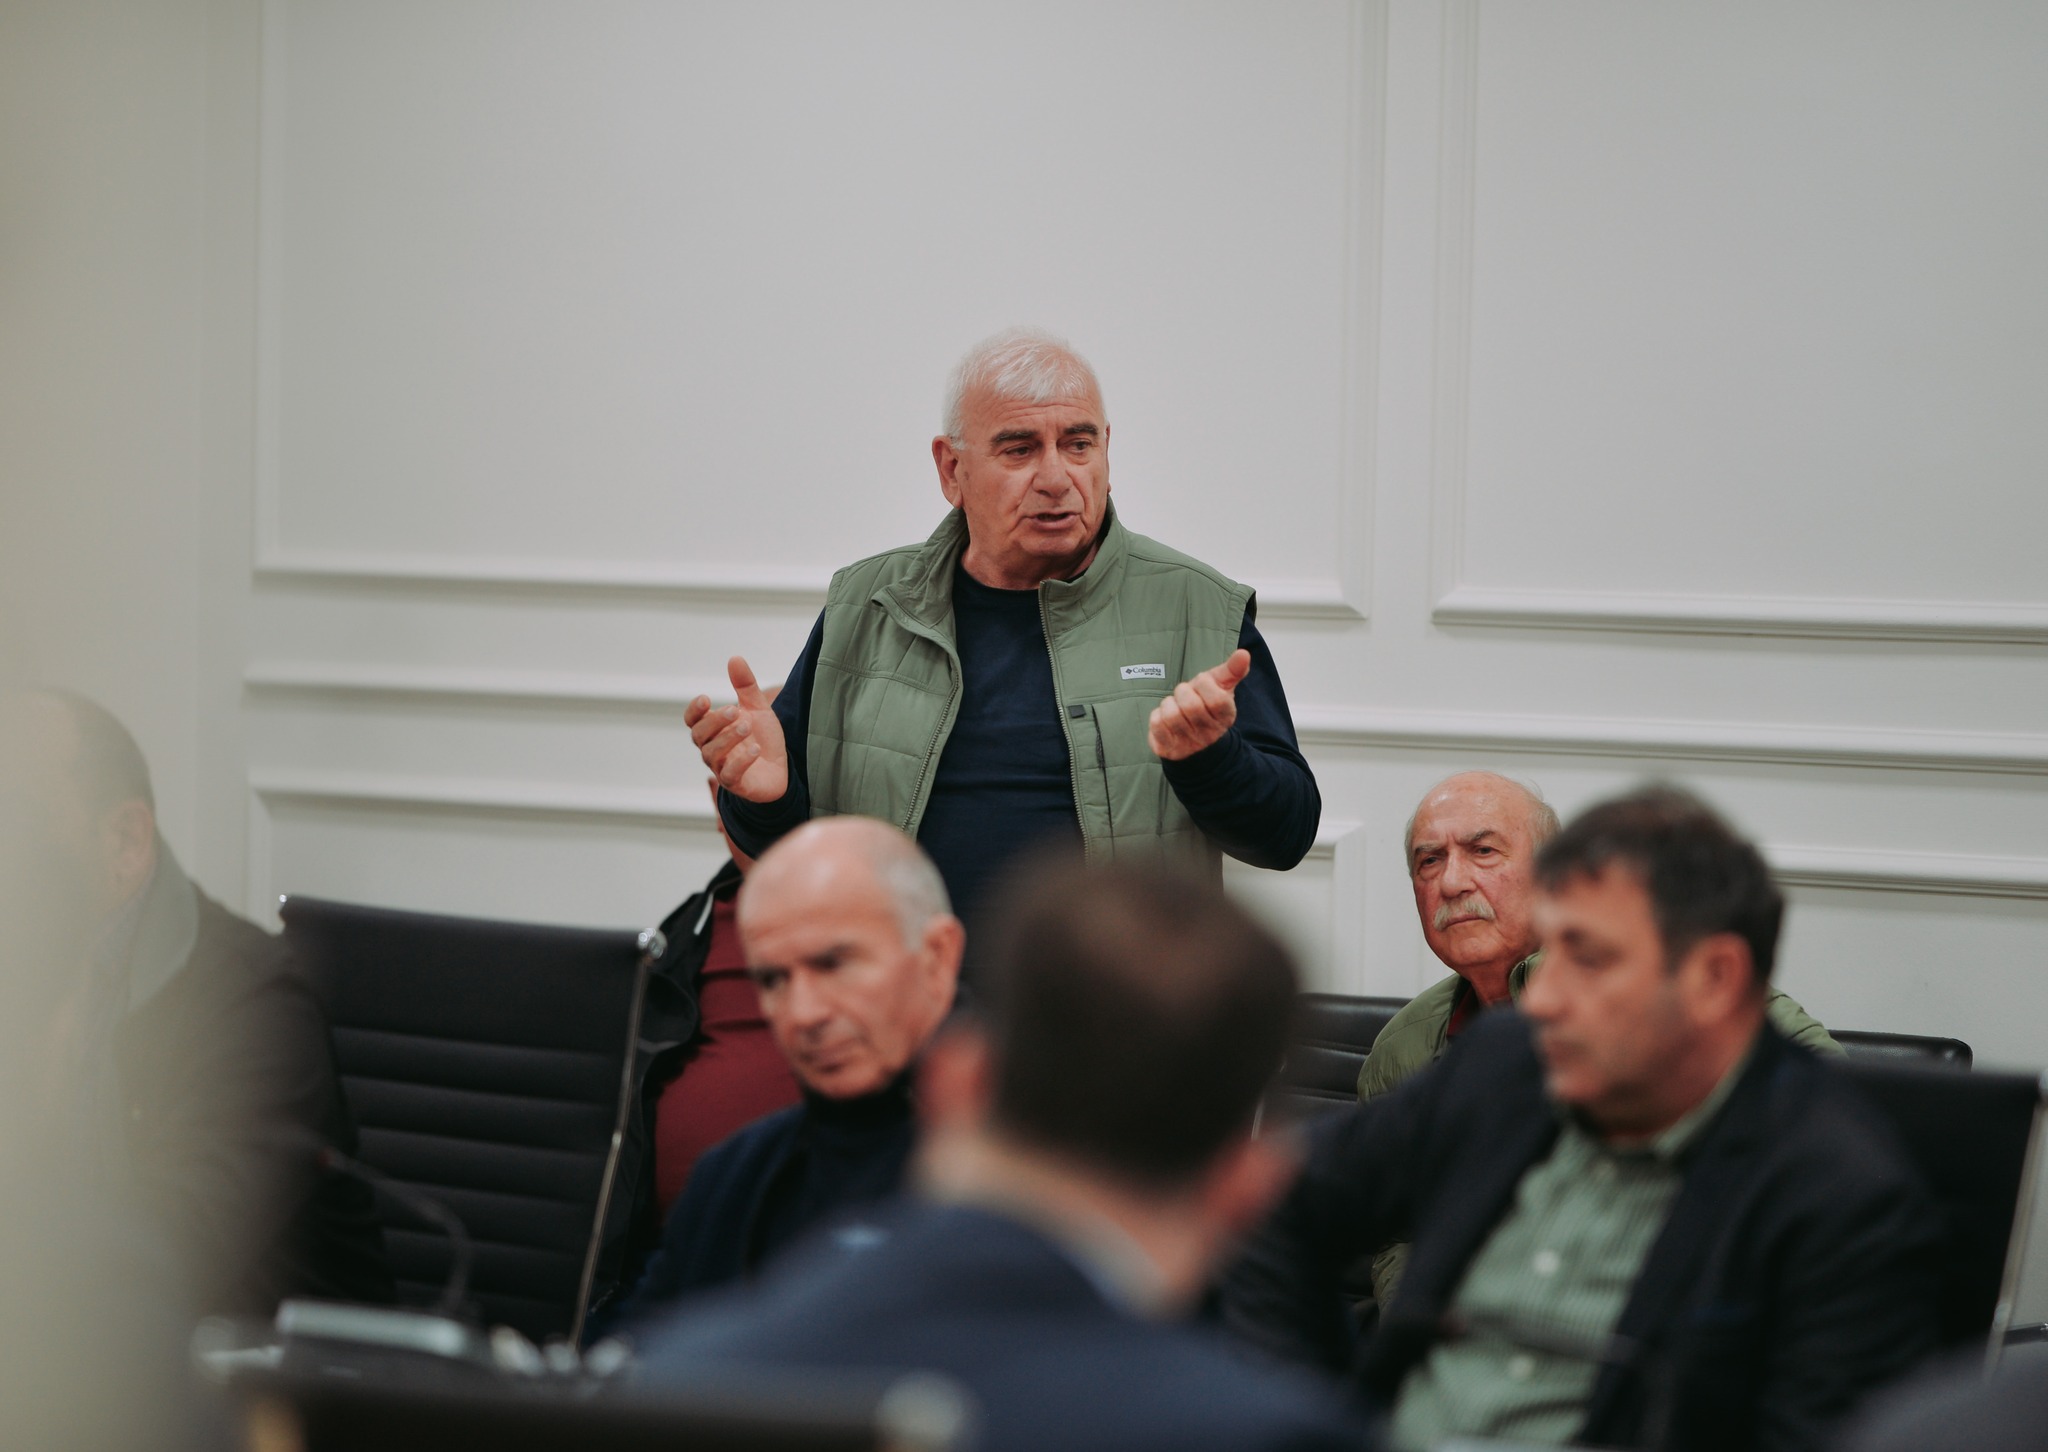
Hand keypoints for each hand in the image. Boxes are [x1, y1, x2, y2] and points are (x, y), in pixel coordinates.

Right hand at [684, 656, 788, 802]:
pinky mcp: (736, 783)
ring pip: (712, 754)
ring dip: (728, 738)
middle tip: (734, 710)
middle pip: (700, 735)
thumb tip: (734, 658)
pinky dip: (740, 761)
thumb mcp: (757, 709)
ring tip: (747, 726)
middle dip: (715, 722)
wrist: (783, 769)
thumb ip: (745, 686)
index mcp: (713, 730)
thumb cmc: (763, 739)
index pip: (692, 720)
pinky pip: (730, 774)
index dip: (694, 710)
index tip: (706, 699)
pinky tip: (754, 750)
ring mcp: (722, 767)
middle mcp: (713, 748)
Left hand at [1147, 648, 1250, 760]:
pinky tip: (1166, 719)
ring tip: (1176, 707)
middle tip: (1186, 695)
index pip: (1217, 699)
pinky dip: (1158, 715)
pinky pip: (1157, 723)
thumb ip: (1232, 670)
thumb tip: (1243, 654)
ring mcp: (1189, 744)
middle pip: (1190, 706)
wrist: (1195, 740)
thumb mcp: (1222, 687)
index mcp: (1225, 716)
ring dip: (1169, 703)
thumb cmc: (1207, 706)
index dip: (1205, 684)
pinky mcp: (1168, 748)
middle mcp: (1209, 734)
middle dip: (1183, 692)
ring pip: (1171, 715)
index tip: (1202, 684)